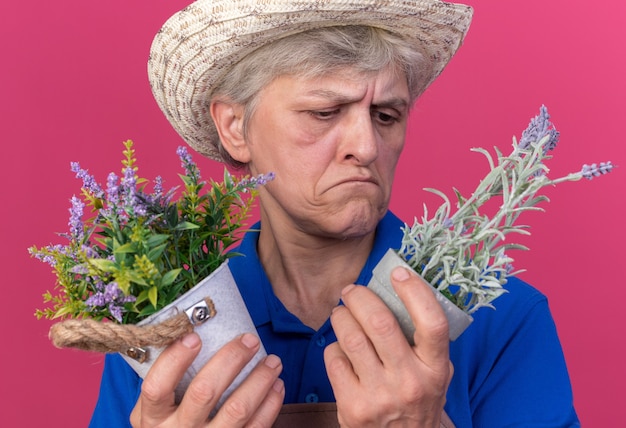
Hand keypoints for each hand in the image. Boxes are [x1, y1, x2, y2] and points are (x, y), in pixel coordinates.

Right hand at [130, 332, 284, 426]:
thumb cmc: (172, 427)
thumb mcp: (158, 410)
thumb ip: (167, 381)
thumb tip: (192, 332)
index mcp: (153, 418)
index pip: (157, 386)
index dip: (175, 360)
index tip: (194, 337)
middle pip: (204, 392)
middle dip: (231, 360)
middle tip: (250, 340)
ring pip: (237, 409)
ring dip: (259, 380)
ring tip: (273, 361)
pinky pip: (256, 427)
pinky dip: (270, 404)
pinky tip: (276, 386)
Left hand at [324, 267, 452, 427]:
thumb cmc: (418, 400)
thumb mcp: (435, 373)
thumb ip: (423, 340)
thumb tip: (399, 292)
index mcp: (436, 369)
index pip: (432, 323)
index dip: (414, 292)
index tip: (399, 273)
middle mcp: (409, 382)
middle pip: (380, 322)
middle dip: (359, 297)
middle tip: (352, 291)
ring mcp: (380, 395)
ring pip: (351, 337)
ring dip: (341, 316)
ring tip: (341, 313)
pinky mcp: (352, 406)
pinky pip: (334, 359)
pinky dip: (333, 346)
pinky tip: (340, 348)